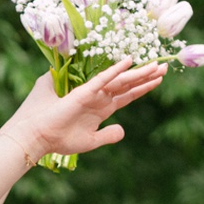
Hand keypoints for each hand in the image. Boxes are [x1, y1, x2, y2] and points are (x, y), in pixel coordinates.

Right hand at [14, 60, 167, 162]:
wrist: (39, 138)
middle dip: (146, 76)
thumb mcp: (91, 141)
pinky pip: (102, 80)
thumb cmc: (61, 138)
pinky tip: (128, 62)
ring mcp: (92, 94)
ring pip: (119, 81)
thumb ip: (108, 135)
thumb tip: (123, 131)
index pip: (127, 94)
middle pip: (127, 84)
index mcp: (102, 108)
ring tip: (156, 66)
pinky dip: (115, 71)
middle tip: (164, 66)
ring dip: (138, 73)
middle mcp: (99, 98)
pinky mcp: (83, 94)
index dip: (143, 87)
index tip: (159, 79)